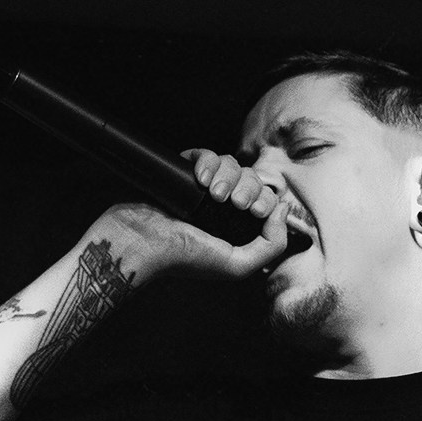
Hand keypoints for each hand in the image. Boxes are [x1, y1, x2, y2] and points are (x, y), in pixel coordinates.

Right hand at [97, 149, 288, 282]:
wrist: (139, 243)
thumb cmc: (183, 259)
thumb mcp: (237, 266)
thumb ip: (271, 246)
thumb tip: (282, 208)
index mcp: (238, 228)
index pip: (266, 201)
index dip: (266, 199)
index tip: (253, 210)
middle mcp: (223, 208)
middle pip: (252, 179)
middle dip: (247, 186)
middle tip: (233, 202)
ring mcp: (203, 189)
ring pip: (231, 164)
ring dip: (227, 175)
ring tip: (211, 193)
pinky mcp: (184, 173)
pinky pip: (205, 154)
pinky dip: (206, 161)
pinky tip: (198, 179)